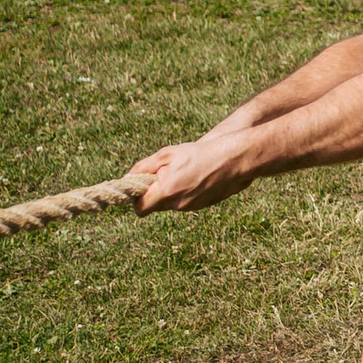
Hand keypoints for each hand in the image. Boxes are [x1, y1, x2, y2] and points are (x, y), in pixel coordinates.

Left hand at [133, 137, 256, 213]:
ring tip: (186, 172)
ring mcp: (191, 207)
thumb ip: (143, 167)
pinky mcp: (202, 206)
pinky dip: (186, 192)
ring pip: (171, 204)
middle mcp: (177, 204)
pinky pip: (186, 202)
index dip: (137, 199)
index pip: (140, 208)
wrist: (234, 159)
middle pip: (155, 205)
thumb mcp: (167, 154)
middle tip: (165, 173)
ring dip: (172, 192)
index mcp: (165, 191)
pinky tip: (197, 177)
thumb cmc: (199, 153)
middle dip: (156, 192)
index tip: (141, 186)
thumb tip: (128, 177)